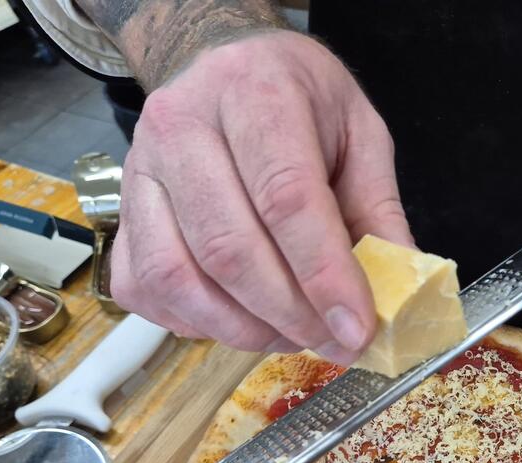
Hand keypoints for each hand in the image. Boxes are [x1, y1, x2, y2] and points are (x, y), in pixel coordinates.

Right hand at [110, 31, 411, 362]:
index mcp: (254, 92)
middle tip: (333, 341)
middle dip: (289, 315)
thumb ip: (379, 210)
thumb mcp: (359, 133)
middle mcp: (182, 127)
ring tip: (292, 335)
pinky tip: (241, 319)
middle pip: (229, 248)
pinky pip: (148, 289)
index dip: (324, 275)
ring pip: (180, 278)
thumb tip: (399, 288)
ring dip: (243, 328)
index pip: (285, 198)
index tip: (357, 328)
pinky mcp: (122, 213)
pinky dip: (197, 324)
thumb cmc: (297, 100)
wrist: (222, 61)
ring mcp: (140, 172)